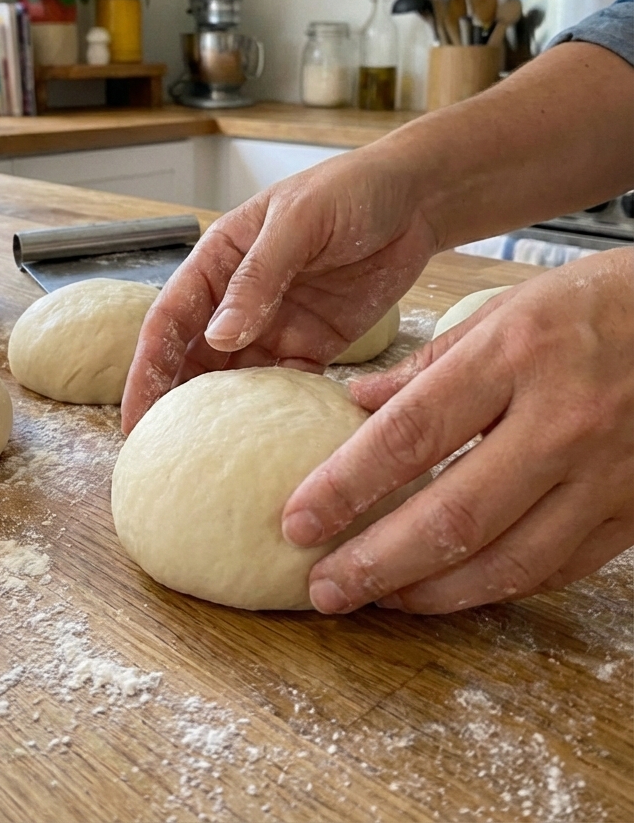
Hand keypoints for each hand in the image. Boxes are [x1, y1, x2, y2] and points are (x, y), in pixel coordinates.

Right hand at [122, 147, 438, 432]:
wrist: (414, 199)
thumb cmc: (348, 191)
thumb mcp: (297, 223)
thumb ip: (258, 277)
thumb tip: (217, 337)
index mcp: (218, 261)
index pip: (169, 321)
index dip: (147, 370)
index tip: (136, 417)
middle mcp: (237, 298)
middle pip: (193, 360)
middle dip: (174, 407)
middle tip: (162, 459)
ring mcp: (275, 325)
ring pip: (236, 382)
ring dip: (222, 420)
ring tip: (207, 467)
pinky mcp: (314, 344)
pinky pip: (286, 388)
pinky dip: (276, 417)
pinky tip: (269, 448)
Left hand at [282, 248, 633, 614]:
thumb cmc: (596, 303)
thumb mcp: (505, 310)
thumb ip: (429, 364)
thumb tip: (356, 404)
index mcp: (515, 356)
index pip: (410, 435)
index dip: (345, 486)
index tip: (298, 520)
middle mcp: (561, 420)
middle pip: (453, 516)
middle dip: (376, 563)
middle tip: (323, 587)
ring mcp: (606, 473)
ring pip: (507, 562)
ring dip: (432, 592)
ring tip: (379, 597)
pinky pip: (557, 569)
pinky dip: (499, 587)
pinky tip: (455, 589)